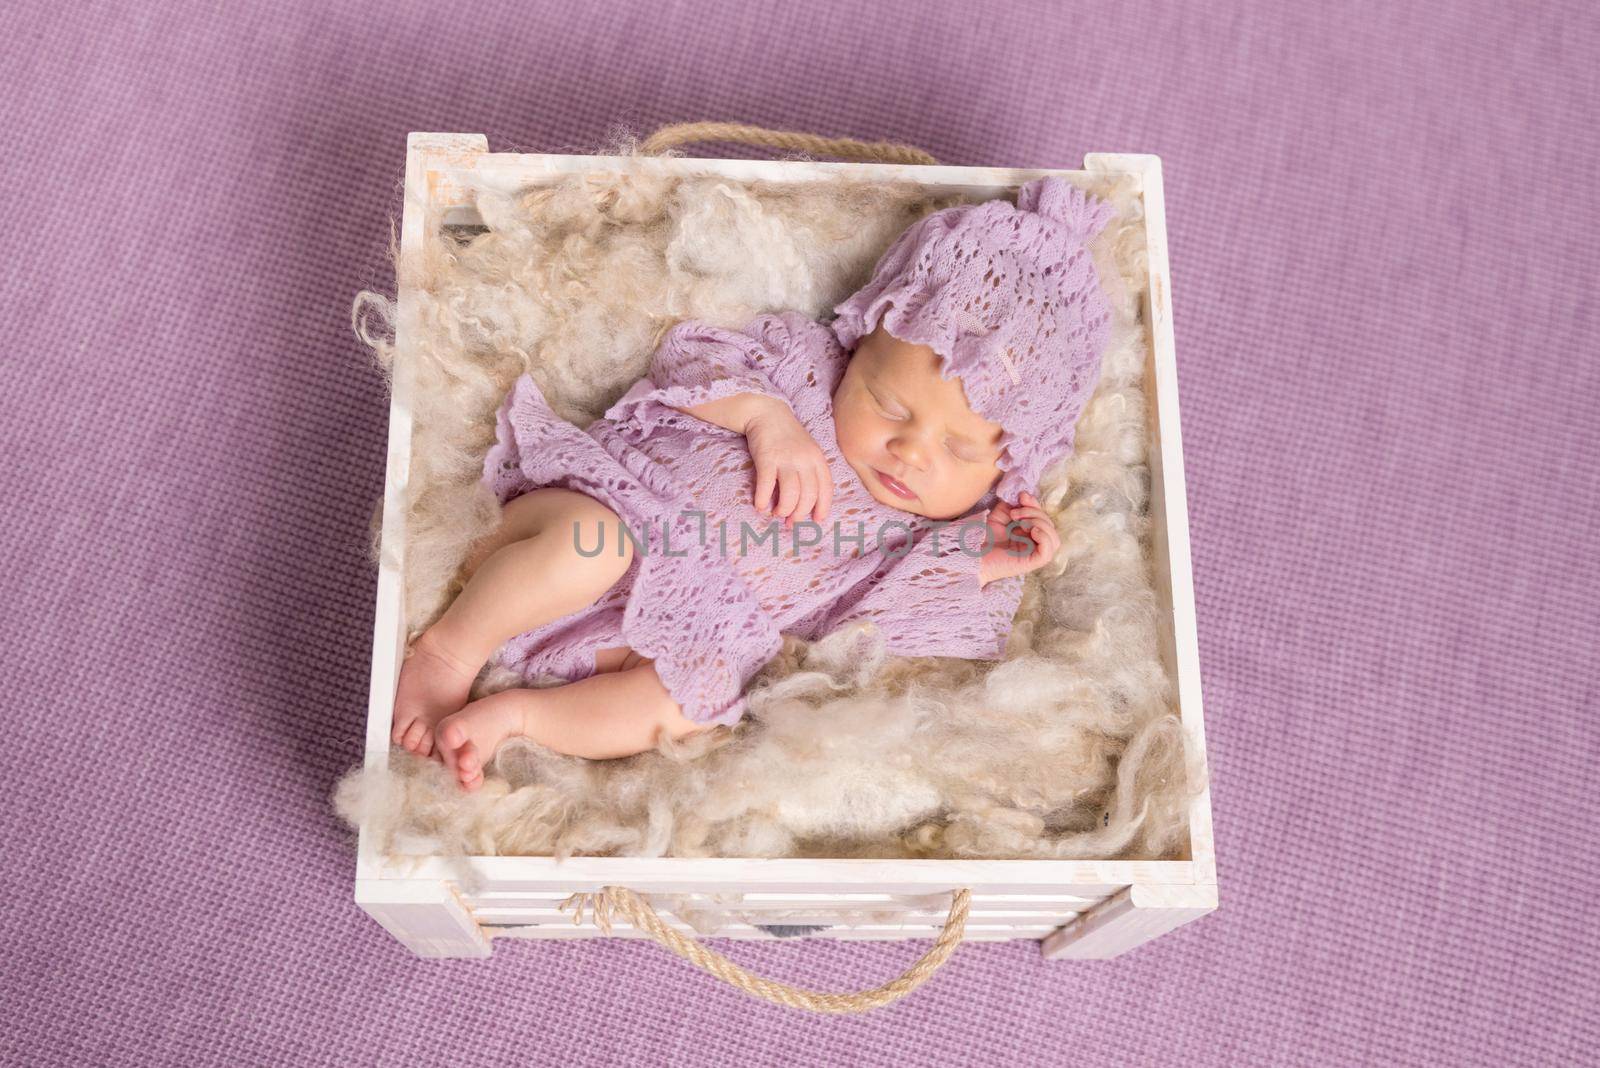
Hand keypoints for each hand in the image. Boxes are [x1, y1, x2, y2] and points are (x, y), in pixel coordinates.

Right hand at [743, 407, 832, 525]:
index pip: (826, 488)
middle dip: (799, 514)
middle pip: (808, 495)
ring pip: (790, 494)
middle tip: (790, 522)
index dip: (823, 507)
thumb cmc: (787, 436)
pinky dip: (763, 500)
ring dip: (783, 510)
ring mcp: (786, 459)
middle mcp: (805, 459)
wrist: (766, 412)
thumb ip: (811, 471)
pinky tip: (760, 506)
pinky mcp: (767, 458)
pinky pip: (767, 486)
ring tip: (776, 513)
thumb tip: (807, 502)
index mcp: (818, 458)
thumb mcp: (808, 450)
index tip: (816, 521)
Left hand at [977, 492, 1059, 584]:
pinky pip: (1048, 552)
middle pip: (1049, 525)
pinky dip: (1044, 538)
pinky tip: (1032, 531)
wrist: (970, 554)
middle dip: (1034, 512)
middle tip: (1014, 513)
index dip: (1035, 504)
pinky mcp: (1031, 563)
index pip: (1042, 517)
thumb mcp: (999, 516)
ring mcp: (1033, 554)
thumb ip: (1011, 505)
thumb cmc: (983, 538)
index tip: (1021, 496)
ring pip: (1053, 538)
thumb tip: (1023, 494)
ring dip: (1040, 524)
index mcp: (1028, 534)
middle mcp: (1033, 544)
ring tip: (1021, 522)